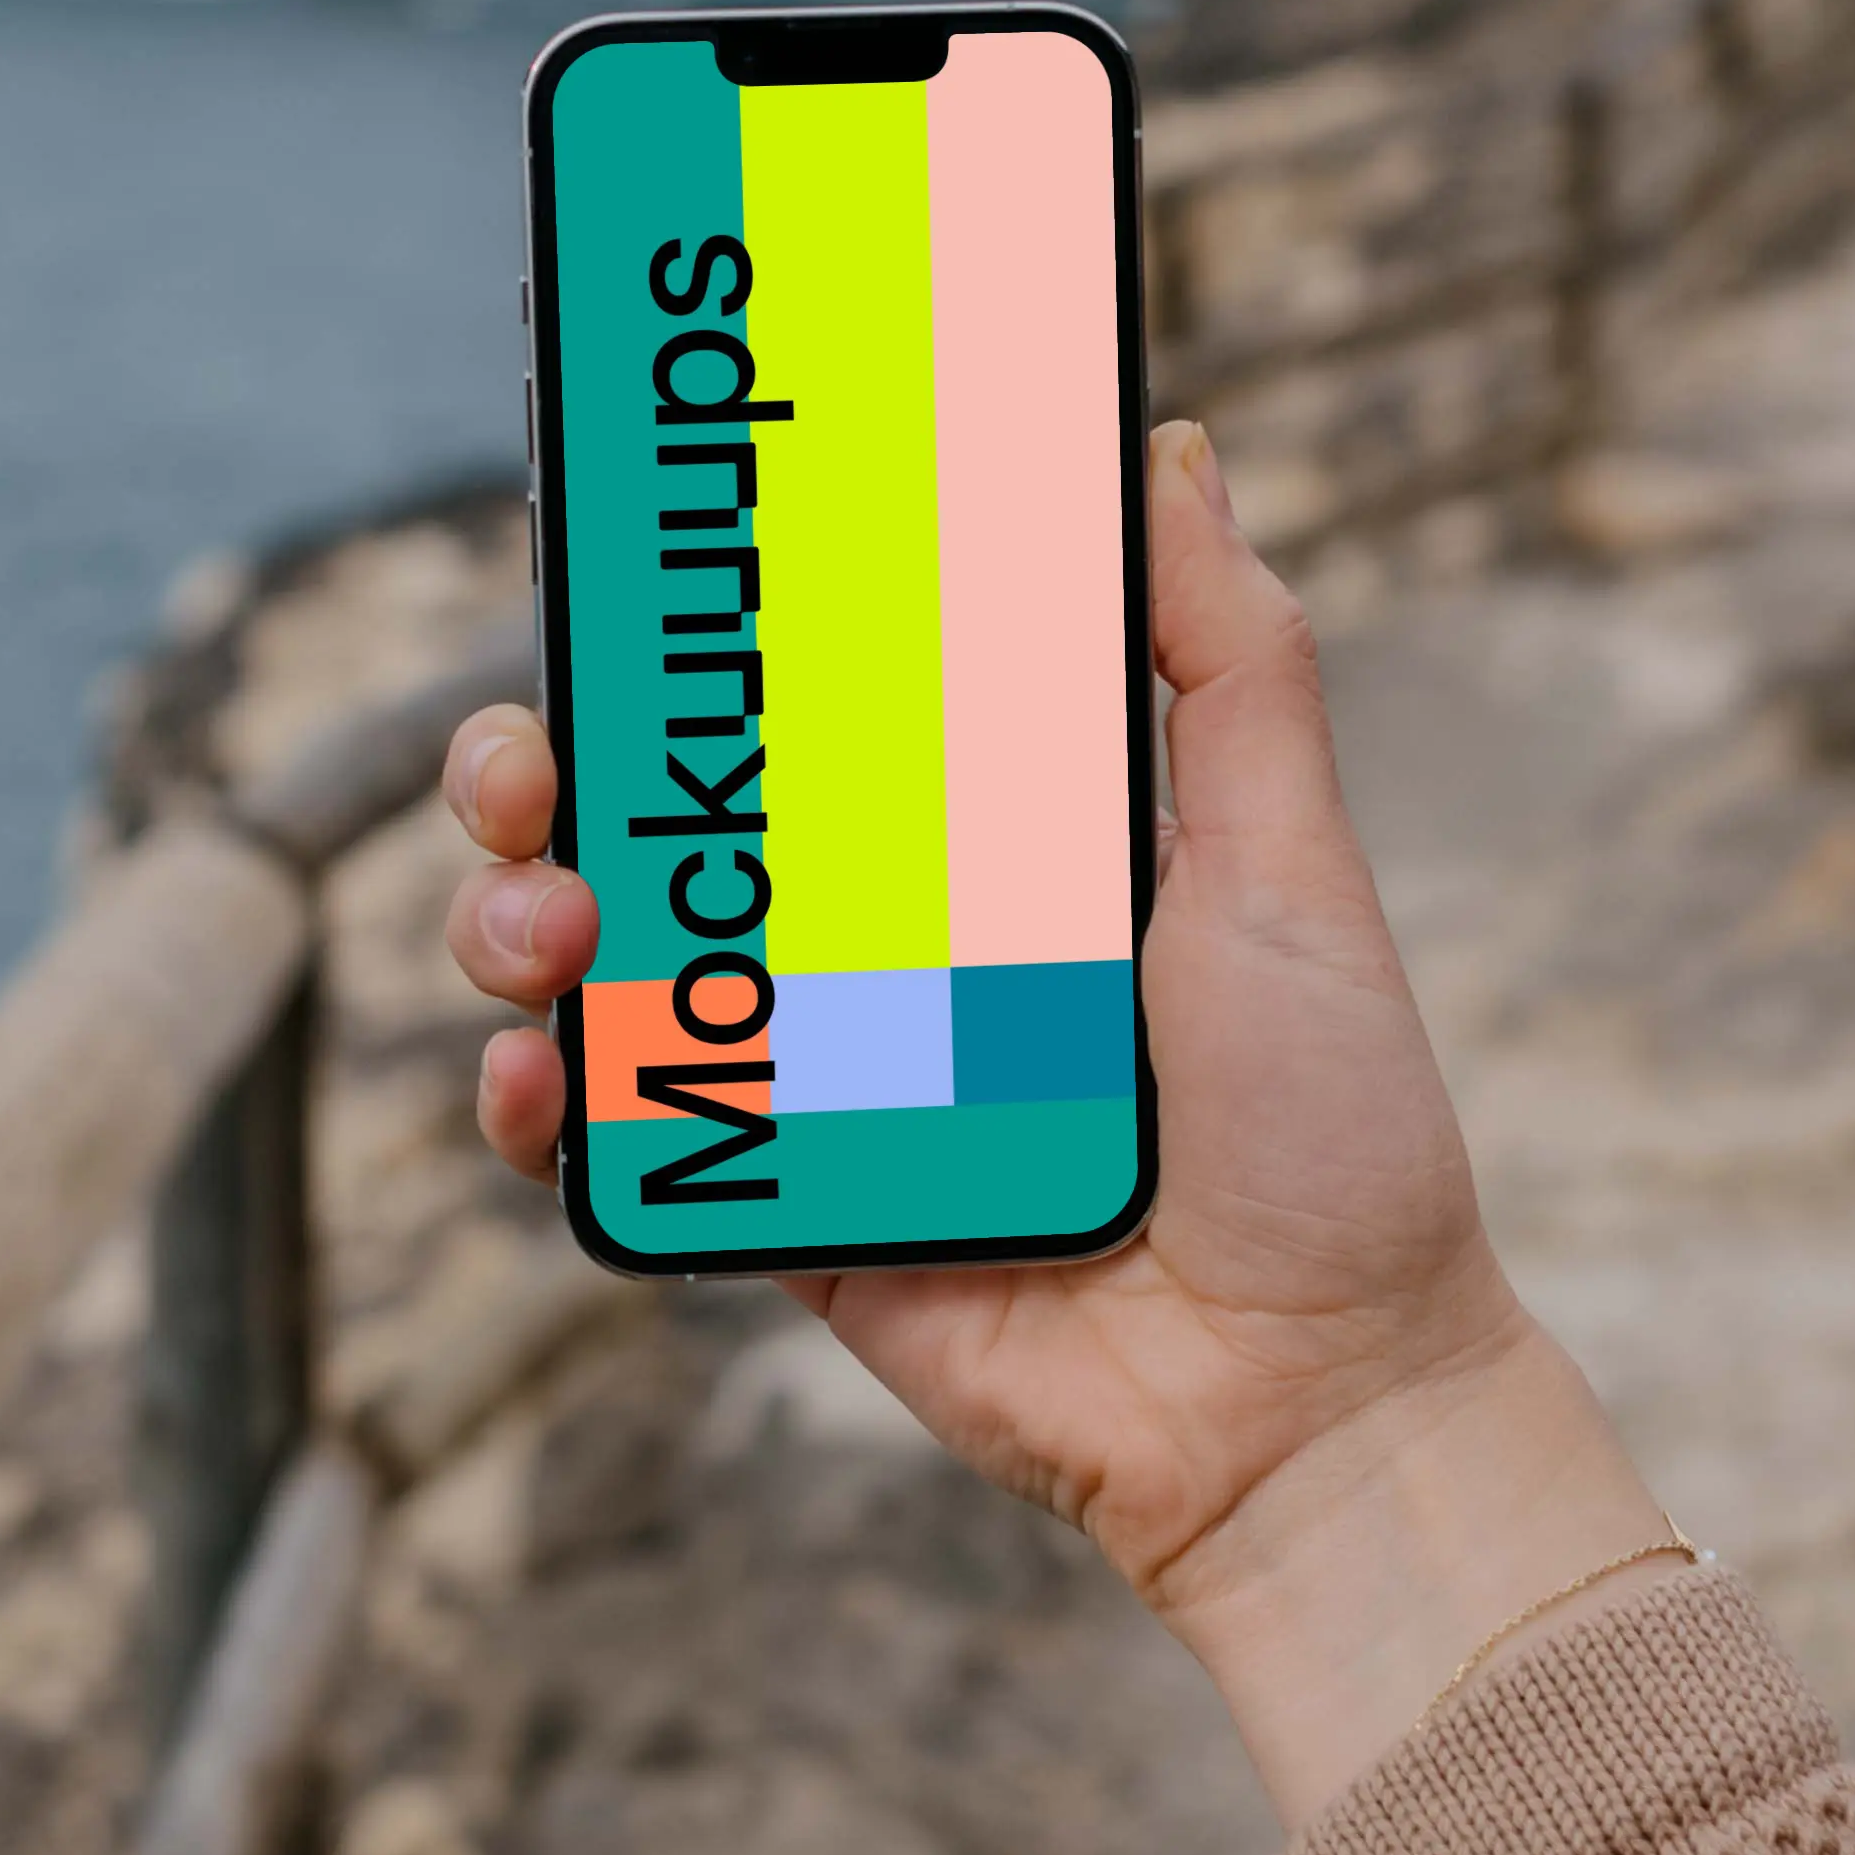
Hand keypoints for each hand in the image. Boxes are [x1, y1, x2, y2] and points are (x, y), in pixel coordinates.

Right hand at [442, 421, 1667, 1822]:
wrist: (1318, 1404)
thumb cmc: (1335, 1140)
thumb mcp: (1292, 870)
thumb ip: (1230, 665)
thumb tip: (1165, 450)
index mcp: (984, 837)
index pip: (802, 691)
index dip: (689, 614)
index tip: (610, 527)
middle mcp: (879, 941)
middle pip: (658, 812)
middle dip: (548, 757)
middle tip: (530, 753)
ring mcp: (815, 1077)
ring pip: (604, 961)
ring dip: (519, 913)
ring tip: (538, 922)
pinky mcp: (781, 1214)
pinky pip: (623, 1143)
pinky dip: (542, 1099)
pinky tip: (536, 1071)